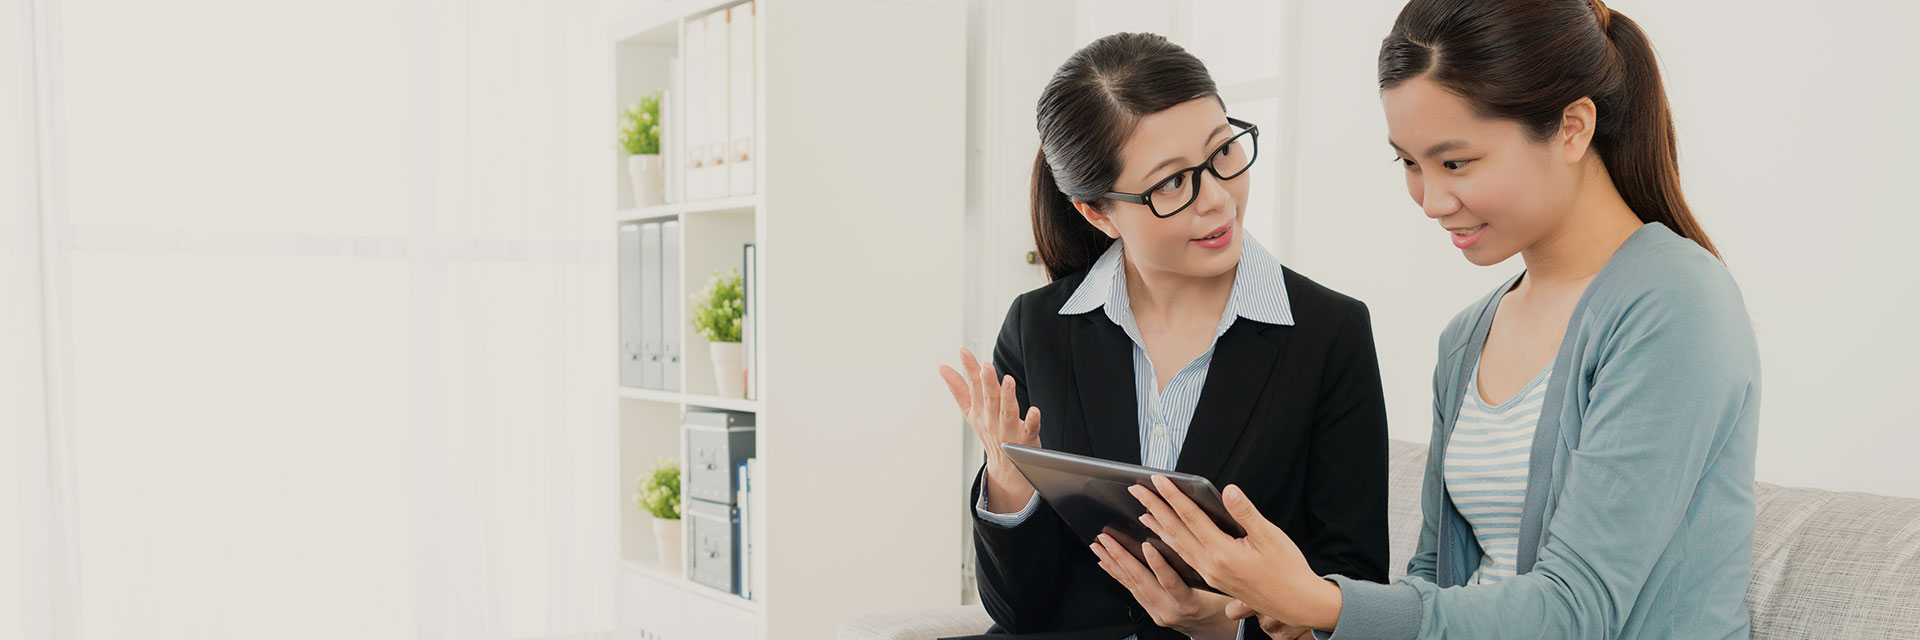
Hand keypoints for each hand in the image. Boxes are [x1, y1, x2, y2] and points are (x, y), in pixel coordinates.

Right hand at [938, 348, 1041, 508]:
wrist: (1007, 469)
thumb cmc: (990, 434)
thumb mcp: (971, 412)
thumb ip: (958, 389)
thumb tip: (942, 368)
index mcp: (980, 411)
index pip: (973, 387)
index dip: (969, 368)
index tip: (963, 352)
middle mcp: (992, 420)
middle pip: (989, 399)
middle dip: (987, 383)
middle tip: (986, 367)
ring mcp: (1010, 431)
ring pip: (1007, 413)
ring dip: (1007, 397)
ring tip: (1007, 381)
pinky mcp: (1027, 440)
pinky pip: (1030, 430)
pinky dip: (1032, 421)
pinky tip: (1035, 411)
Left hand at [1088, 532, 1237, 639]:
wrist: (1216, 629)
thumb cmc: (1220, 606)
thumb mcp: (1221, 588)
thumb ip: (1208, 569)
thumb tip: (1196, 542)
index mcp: (1190, 604)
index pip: (1170, 583)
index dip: (1158, 564)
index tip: (1146, 546)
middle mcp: (1170, 611)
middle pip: (1142, 582)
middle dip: (1121, 558)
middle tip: (1106, 540)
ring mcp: (1158, 613)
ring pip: (1132, 586)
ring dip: (1113, 564)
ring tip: (1099, 548)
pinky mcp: (1151, 612)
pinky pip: (1131, 592)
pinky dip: (1117, 575)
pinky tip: (1106, 563)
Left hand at [1129, 477, 1342, 630]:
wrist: (1297, 602)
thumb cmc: (1287, 569)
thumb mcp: (1270, 536)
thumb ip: (1245, 512)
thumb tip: (1228, 491)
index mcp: (1223, 553)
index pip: (1191, 518)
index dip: (1173, 496)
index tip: (1157, 480)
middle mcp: (1211, 565)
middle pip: (1176, 531)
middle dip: (1154, 508)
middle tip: (1136, 490)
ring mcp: (1210, 575)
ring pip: (1177, 546)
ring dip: (1158, 527)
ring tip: (1143, 511)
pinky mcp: (1214, 580)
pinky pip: (1184, 558)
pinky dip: (1171, 544)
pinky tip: (1164, 539)